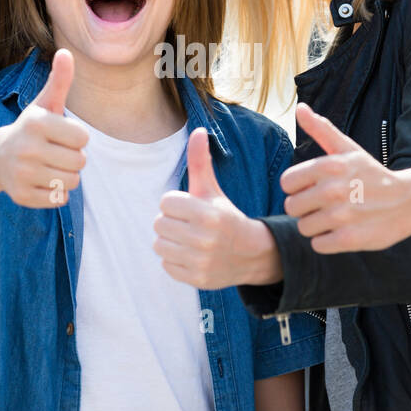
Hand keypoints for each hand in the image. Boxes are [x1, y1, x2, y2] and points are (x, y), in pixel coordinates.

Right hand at [0, 48, 87, 206]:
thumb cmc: (31, 128)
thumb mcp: (44, 103)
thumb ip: (59, 79)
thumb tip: (65, 52)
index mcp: (36, 122)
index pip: (83, 138)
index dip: (76, 138)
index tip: (60, 135)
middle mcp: (25, 148)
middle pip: (80, 162)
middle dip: (73, 158)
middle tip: (55, 152)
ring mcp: (21, 173)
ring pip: (72, 182)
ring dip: (67, 176)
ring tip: (49, 166)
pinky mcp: (21, 196)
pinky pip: (58, 200)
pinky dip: (56, 193)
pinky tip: (41, 181)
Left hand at [154, 127, 280, 288]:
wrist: (250, 254)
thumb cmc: (225, 216)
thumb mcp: (212, 189)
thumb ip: (200, 161)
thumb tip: (198, 130)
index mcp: (208, 215)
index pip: (166, 202)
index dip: (176, 203)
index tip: (190, 208)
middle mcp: (204, 240)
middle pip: (159, 224)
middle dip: (170, 221)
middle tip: (188, 224)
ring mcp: (200, 262)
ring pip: (159, 245)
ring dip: (169, 241)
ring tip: (187, 239)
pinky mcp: (196, 279)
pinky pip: (166, 265)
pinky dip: (174, 260)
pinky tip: (190, 255)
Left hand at [281, 102, 410, 252]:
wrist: (409, 200)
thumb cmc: (372, 174)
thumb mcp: (348, 148)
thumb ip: (321, 129)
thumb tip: (300, 108)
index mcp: (328, 166)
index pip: (286, 183)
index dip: (298, 188)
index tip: (315, 188)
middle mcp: (332, 189)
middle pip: (291, 208)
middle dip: (306, 209)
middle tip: (327, 205)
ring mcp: (341, 215)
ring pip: (303, 228)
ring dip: (317, 226)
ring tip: (337, 218)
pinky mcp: (349, 238)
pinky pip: (318, 244)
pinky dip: (328, 241)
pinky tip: (343, 231)